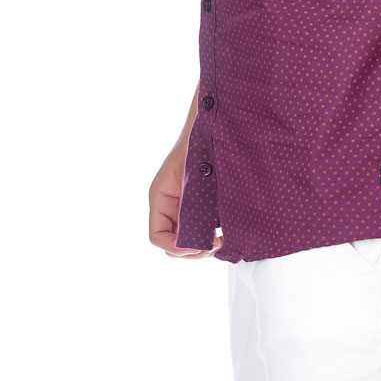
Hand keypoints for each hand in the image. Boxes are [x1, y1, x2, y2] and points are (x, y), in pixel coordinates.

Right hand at [148, 143, 222, 257]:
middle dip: (191, 251)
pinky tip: (223, 232)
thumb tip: (199, 240)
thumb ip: (192, 208)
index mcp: (161, 199)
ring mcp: (184, 208)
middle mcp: (169, 207)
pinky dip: (209, 235)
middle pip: (172, 244)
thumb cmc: (198, 147)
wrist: (210, 129)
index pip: (157, 236)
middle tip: (214, 246)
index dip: (175, 247)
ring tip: (220, 241)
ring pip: (186, 239)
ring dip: (201, 246)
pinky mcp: (200, 206)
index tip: (198, 246)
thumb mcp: (192, 180)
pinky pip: (200, 228)